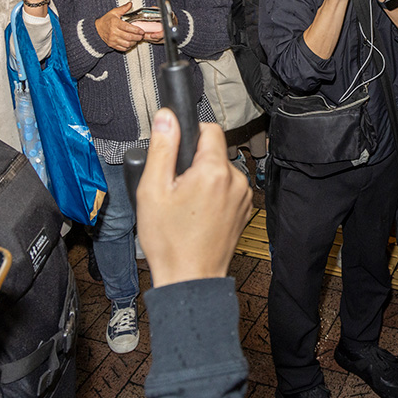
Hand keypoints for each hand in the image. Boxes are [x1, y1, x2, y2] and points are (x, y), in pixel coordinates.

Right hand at [96, 2, 146, 50]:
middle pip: (128, 37)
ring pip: (127, 43)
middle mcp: (113, 32)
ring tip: (137, 39)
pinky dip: (128, 46)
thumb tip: (130, 4)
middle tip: (141, 35)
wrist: (96, 28)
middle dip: (137, 37)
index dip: (136, 30)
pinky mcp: (112, 44)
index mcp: (114, 23)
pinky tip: (131, 42)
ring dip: (134, 42)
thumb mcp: (114, 12)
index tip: (141, 31)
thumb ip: (123, 9)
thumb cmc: (106, 20)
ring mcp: (112, 39)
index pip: (127, 27)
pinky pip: (122, 48)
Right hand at [137, 109, 251, 287]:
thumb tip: (168, 117)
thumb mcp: (153, 189)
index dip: (190, 134)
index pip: (210, 129)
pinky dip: (214, 195)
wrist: (190, 279)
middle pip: (215, 152)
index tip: (176, 151)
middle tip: (175, 186)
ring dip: (204, 179)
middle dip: (194, 162)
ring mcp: (243, 197)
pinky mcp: (244, 211)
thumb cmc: (170, 241)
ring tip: (185, 204)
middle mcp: (235, 181)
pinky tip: (198, 214)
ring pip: (221, 171)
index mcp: (214, 171)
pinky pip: (228, 189)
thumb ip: (163, 148)